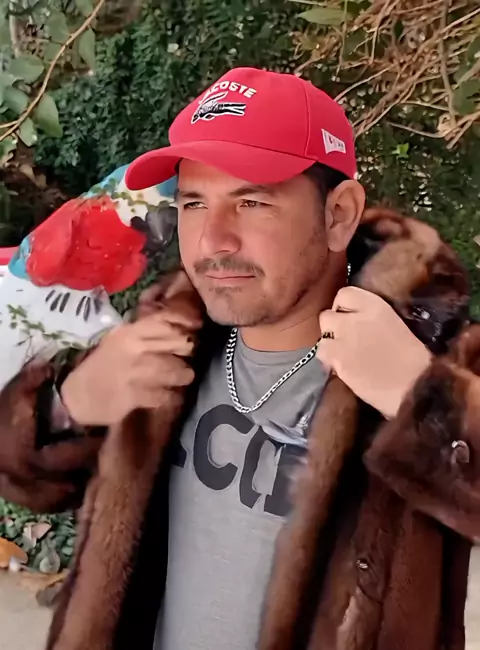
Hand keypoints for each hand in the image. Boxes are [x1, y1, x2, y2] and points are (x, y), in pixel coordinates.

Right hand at [61, 272, 202, 425]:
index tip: (197, 325)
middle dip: (186, 351)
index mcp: (127, 332)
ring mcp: (134, 372)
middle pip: (174, 343)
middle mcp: (132, 348)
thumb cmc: (101, 367)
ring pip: (173, 369)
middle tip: (188, 357)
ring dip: (182, 375)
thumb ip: (144, 334)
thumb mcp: (118, 342)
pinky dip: (171, 396)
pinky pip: (164, 395)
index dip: (183, 321)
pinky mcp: (134, 395)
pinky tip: (171, 396)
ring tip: (184, 377)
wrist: (76, 397)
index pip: (162, 321)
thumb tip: (178, 328)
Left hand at [316, 287, 431, 418]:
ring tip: (343, 354)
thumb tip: (357, 320)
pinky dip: (328, 360)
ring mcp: (344, 339)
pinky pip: (322, 353)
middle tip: (345, 339)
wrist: (415, 385)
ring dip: (330, 344)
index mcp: (376, 306)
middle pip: (327, 315)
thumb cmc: (414, 358)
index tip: (350, 317)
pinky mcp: (338, 359)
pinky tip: (341, 367)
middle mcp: (355, 318)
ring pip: (322, 335)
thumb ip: (372, 319)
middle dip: (334, 326)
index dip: (343, 306)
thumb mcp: (395, 324)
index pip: (345, 293)